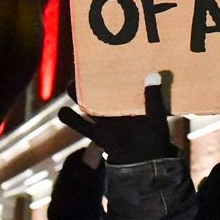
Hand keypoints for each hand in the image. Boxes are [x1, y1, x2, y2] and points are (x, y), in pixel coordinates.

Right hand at [57, 74, 174, 164]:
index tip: (107, 56)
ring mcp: (105, 120)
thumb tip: (153, 74)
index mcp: (131, 100)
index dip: (114, 69)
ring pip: (87, 104)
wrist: (146, 164)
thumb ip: (153, 97)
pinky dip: (70, 118)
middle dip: (92, 79)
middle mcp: (115, 108)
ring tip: (71, 84)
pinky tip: (63, 110)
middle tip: (84, 66)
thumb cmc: (155, 138)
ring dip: (78, 95)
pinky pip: (80, 125)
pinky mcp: (96, 133)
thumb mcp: (156, 116)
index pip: (120, 81)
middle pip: (99, 90)